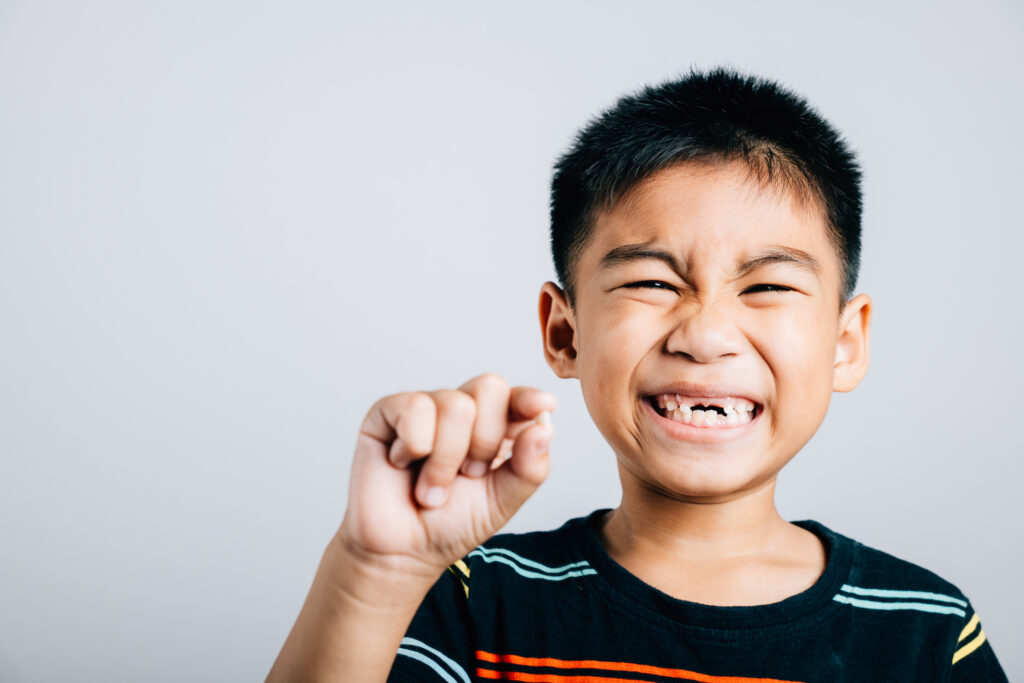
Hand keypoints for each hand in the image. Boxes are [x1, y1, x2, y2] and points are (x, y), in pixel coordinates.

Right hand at [337, 373, 555, 577]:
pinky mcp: (387, 411)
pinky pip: (414, 408)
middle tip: (468, 475)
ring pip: (455, 404)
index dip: (528, 398)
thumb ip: (529, 468)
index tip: (543, 406)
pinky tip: (402, 464)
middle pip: (489, 387)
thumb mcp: (502, 501)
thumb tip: (545, 427)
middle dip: (485, 441)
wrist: (402, 553)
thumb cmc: (451, 524)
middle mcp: (460, 411)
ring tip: (433, 487)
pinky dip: (414, 447)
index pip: (515, 397)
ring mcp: (424, 408)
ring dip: (447, 459)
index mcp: (493, 427)